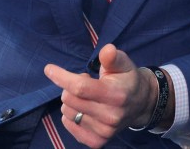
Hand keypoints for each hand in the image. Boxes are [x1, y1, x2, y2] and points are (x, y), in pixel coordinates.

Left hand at [44, 44, 161, 147]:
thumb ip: (112, 57)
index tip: (49, 69)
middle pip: (69, 99)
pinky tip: (84, 109)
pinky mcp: (98, 141)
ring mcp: (104, 131)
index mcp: (115, 95)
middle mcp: (110, 116)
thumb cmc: (127, 79)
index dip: (62, 77)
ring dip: (71, 101)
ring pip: (67, 112)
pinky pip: (69, 126)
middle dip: (69, 86)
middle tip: (85, 81)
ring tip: (87, 96)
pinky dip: (71, 115)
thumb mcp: (123, 63)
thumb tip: (107, 50)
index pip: (80, 87)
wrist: (140, 104)